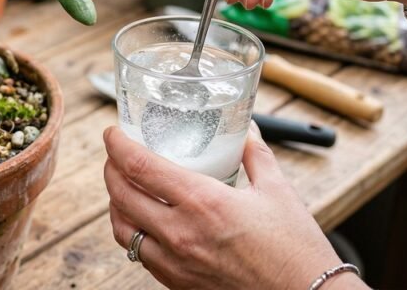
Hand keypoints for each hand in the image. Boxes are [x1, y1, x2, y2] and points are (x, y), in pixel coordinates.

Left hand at [103, 125, 366, 289]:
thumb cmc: (296, 251)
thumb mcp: (278, 190)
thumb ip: (255, 154)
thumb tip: (245, 131)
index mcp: (203, 202)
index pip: (140, 166)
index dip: (117, 145)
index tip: (112, 133)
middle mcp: (181, 233)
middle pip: (120, 194)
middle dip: (111, 169)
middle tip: (115, 156)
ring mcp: (176, 262)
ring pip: (122, 228)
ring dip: (115, 202)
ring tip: (123, 187)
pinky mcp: (178, 283)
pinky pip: (139, 254)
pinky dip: (132, 232)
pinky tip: (142, 222)